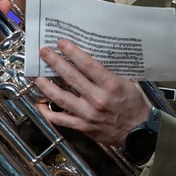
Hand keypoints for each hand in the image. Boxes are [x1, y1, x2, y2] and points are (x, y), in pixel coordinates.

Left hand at [33, 39, 151, 146]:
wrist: (139, 132)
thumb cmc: (135, 106)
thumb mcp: (130, 83)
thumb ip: (113, 72)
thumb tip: (98, 58)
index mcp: (111, 85)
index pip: (87, 65)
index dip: (72, 52)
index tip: (61, 43)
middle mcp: (97, 98)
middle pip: (71, 77)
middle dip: (55, 62)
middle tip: (43, 52)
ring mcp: (88, 114)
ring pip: (61, 97)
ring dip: (46, 85)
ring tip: (36, 76)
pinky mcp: (83, 126)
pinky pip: (61, 119)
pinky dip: (48, 112)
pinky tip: (40, 104)